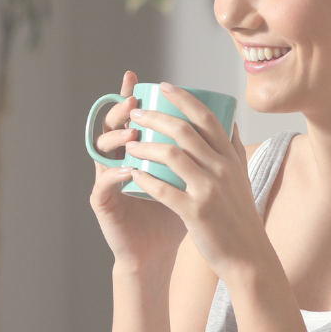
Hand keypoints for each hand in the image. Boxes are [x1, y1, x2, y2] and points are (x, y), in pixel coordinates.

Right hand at [88, 71, 185, 269]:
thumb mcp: (191, 179)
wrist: (157, 253)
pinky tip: (129, 170)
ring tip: (133, 135)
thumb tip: (229, 124)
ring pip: (101, 151)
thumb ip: (202, 153)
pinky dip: (115, 175)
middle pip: (112, 127)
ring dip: (116, 140)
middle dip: (121, 112)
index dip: (130, 96)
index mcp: (136, 152)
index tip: (139, 78)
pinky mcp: (103, 203)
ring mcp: (107, 180)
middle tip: (134, 102)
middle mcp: (117, 160)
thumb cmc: (174, 216)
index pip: (132, 117)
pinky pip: (103, 184)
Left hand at [119, 84, 270, 278]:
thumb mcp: (242, 177)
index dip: (183, 98)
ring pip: (171, 155)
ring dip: (144, 146)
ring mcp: (209, 189)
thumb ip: (233, 149)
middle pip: (184, 130)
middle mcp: (222, 168)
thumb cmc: (239, 216)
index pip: (206, 117)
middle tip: (136, 113)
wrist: (248, 255)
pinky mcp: (195, 212)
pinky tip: (132, 173)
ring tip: (128, 144)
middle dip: (155, 116)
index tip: (164, 86)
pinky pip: (163, 189)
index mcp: (231, 157)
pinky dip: (144, 178)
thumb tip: (228, 120)